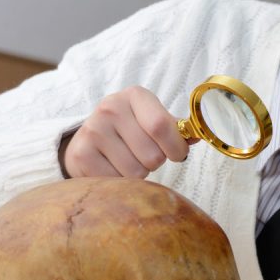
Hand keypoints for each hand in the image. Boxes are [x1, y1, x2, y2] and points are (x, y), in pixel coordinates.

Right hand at [61, 86, 192, 178]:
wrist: (85, 140)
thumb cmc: (128, 131)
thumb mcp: (151, 120)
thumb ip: (175, 128)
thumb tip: (198, 135)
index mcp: (135, 96)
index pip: (162, 126)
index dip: (176, 148)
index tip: (178, 155)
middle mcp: (111, 107)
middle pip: (152, 155)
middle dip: (156, 163)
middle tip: (144, 156)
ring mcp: (93, 130)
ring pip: (136, 173)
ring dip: (139, 175)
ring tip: (127, 161)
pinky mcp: (81, 154)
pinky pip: (117, 182)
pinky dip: (120, 183)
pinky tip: (112, 168)